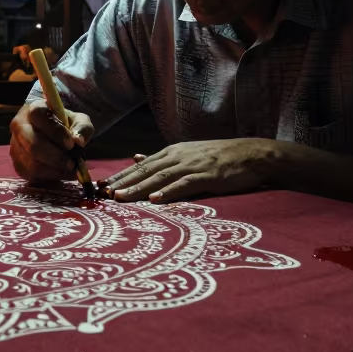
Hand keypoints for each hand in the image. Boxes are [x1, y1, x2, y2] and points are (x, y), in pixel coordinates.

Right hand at [9, 100, 94, 182]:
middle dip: (56, 157)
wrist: (50, 133)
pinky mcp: (17, 164)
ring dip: (55, 169)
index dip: (55, 131)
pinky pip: (32, 174)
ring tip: (71, 169)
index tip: (71, 144)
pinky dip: (51, 177)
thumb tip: (78, 140)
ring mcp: (15, 146)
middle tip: (72, 163)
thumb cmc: (64, 124)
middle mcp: (19, 126)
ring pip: (33, 163)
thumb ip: (82, 127)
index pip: (39, 117)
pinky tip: (62, 173)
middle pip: (33, 145)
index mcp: (33, 109)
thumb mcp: (78, 120)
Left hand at [102, 139, 289, 202]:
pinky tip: (156, 199)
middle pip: (145, 170)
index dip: (121, 175)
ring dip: (139, 188)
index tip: (102, 186)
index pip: (141, 165)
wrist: (250, 154)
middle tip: (103, 194)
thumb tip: (136, 158)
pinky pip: (184, 185)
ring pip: (160, 177)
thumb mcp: (187, 153)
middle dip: (123, 182)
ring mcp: (192, 165)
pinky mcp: (206, 176)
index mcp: (172, 152)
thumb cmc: (218, 157)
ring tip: (121, 198)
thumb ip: (162, 159)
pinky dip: (169, 192)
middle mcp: (178, 157)